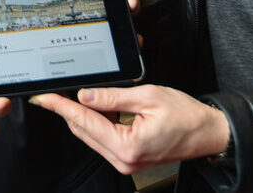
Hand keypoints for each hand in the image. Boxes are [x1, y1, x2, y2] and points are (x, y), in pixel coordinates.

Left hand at [29, 86, 228, 174]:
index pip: (84, 121)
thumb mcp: (148, 97)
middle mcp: (123, 159)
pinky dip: (95, 122)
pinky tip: (95, 107)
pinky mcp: (128, 158)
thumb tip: (85, 95)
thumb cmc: (186, 116)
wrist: (208, 133)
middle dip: (66, 109)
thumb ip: (113, 97)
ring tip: (73, 95)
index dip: (61, 106)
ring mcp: (125, 162)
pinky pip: (102, 138)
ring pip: (90, 135)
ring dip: (81, 115)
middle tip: (53, 91)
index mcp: (127, 145)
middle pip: (83, 130)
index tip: (44, 97)